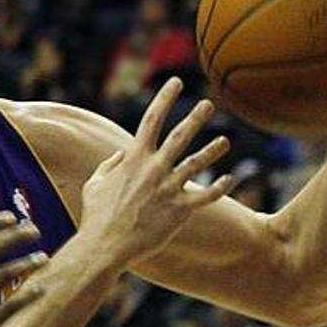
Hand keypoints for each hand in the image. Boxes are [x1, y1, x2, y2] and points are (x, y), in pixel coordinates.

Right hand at [81, 77, 235, 266]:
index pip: (152, 119)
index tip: (176, 82)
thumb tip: (120, 154)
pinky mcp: (180, 211)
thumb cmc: (96, 214)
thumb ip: (108, 164)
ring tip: (225, 141)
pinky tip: (231, 178)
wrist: (105, 244)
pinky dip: (219, 187)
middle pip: (179, 136)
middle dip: (195, 118)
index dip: (165, 98)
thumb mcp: (95, 182)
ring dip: (212, 150)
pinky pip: (206, 196)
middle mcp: (154, 168)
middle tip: (209, 104)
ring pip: (197, 163)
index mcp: (133, 158)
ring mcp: (169, 189)